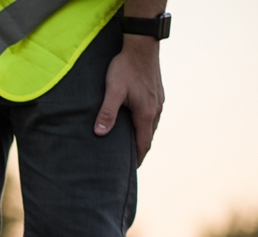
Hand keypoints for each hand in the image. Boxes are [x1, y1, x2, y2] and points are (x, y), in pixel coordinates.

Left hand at [94, 34, 163, 166]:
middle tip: (128, 162)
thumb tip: (99, 134)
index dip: (137, 159)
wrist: (142, 45)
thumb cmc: (126, 67)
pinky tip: (135, 123)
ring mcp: (159, 101)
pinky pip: (152, 115)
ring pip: (151, 126)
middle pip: (148, 137)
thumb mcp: (113, 91)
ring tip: (130, 145)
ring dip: (142, 137)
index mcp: (146, 114)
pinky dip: (145, 125)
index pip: (143, 144)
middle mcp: (156, 110)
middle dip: (139, 150)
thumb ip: (107, 113)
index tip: (131, 170)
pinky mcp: (157, 93)